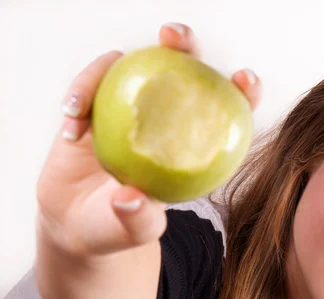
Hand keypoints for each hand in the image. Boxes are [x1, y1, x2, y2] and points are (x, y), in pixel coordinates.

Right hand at [36, 22, 261, 257]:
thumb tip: (131, 201)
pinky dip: (80, 94)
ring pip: (131, 68)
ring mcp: (130, 108)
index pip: (227, 111)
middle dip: (183, 45)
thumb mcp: (133, 231)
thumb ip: (138, 221)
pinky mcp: (96, 106)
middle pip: (183, 70)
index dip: (242, 91)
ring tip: (83, 102)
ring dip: (113, 65)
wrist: (78, 222)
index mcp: (191, 145)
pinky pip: (89, 86)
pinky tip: (72, 120)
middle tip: (174, 36)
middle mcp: (165, 119)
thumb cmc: (118, 227)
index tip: (246, 79)